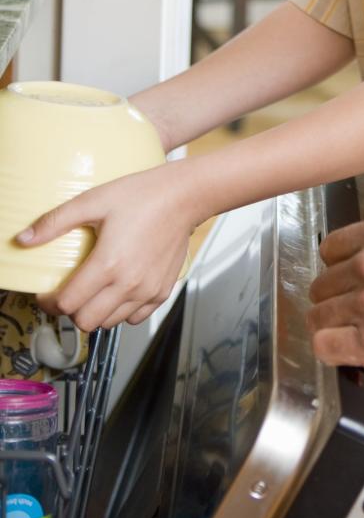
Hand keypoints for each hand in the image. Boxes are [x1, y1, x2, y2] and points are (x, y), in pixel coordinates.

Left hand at [17, 164, 196, 330]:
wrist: (186, 195)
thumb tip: (24, 239)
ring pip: (109, 323)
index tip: (46, 293)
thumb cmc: (143, 194)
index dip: (49, 302)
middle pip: (86, 321)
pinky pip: (134, 318)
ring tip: (93, 290)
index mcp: (108, 264)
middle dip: (71, 310)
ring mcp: (147, 291)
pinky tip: (118, 290)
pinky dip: (121, 312)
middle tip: (69, 292)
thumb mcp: (94, 200)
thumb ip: (56, 221)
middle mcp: (128, 284)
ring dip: (96, 312)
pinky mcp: (162, 291)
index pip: (67, 304)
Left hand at [307, 214, 363, 377]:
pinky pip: (324, 347)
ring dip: (337, 332)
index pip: (329, 251)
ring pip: (318, 318)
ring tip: (362, 340)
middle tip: (360, 321)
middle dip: (337, 306)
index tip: (347, 288)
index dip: (339, 274)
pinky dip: (335, 355)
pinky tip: (355, 356)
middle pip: (321, 288)